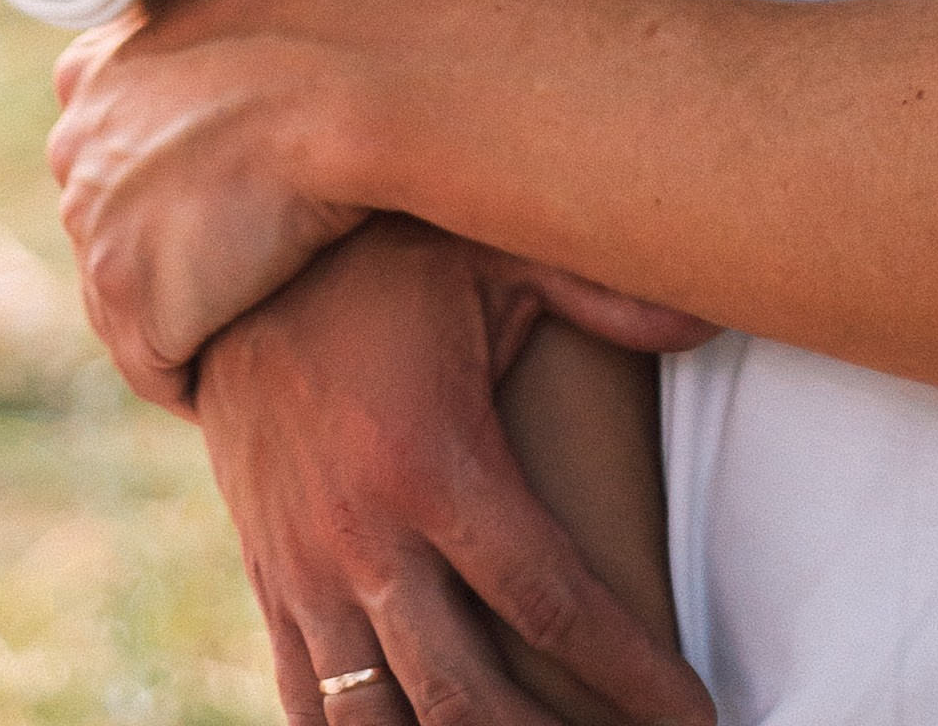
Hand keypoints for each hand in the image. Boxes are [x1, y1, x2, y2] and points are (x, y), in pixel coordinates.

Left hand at [49, 0, 372, 403]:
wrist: (362, 74)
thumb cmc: (353, 16)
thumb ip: (238, 5)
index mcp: (100, 61)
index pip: (116, 136)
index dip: (179, 168)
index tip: (237, 184)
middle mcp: (77, 141)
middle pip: (116, 219)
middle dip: (176, 241)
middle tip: (261, 256)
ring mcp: (94, 225)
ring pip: (134, 297)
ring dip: (195, 309)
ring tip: (271, 315)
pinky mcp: (133, 302)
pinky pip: (161, 366)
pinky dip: (207, 374)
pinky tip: (266, 363)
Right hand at [197, 220, 715, 725]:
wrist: (225, 267)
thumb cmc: (381, 259)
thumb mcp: (494, 258)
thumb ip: (605, 292)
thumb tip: (713, 307)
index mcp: (433, 463)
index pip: (550, 602)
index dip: (630, 672)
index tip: (696, 713)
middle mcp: (364, 536)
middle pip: (465, 697)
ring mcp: (306, 571)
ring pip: (378, 724)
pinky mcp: (268, 581)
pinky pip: (306, 702)